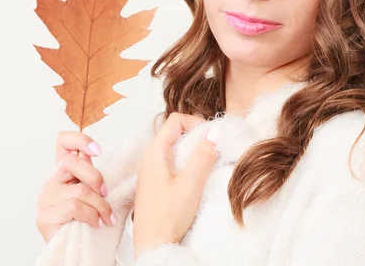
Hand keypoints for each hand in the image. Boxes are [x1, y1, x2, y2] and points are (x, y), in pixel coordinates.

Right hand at [36, 131, 116, 242]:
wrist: (79, 251)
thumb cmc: (89, 221)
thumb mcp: (95, 193)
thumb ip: (92, 175)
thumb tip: (95, 154)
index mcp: (64, 173)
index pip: (63, 142)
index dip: (80, 140)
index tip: (97, 151)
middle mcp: (51, 182)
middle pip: (72, 162)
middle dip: (96, 178)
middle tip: (105, 194)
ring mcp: (45, 199)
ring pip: (79, 190)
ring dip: (100, 205)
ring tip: (106, 217)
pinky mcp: (44, 216)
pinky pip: (74, 207)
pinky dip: (91, 216)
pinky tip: (96, 224)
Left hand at [132, 112, 220, 255]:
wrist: (152, 244)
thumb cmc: (166, 217)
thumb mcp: (191, 184)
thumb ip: (203, 156)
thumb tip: (214, 131)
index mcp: (155, 151)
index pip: (175, 120)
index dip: (196, 122)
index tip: (212, 136)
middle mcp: (149, 156)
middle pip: (174, 131)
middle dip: (196, 135)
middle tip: (213, 148)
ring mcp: (151, 169)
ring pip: (174, 147)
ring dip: (192, 149)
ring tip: (207, 162)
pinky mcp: (155, 181)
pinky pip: (171, 161)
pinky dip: (186, 162)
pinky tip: (195, 176)